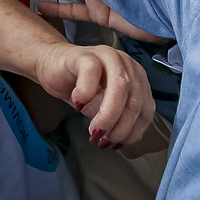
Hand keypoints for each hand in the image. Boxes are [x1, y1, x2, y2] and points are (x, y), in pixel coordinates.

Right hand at [27, 42, 154, 147]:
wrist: (52, 66)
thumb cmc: (80, 87)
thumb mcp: (103, 107)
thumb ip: (118, 120)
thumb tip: (123, 140)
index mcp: (137, 78)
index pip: (146, 109)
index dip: (134, 131)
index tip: (117, 144)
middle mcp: (127, 65)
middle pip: (135, 99)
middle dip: (121, 127)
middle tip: (103, 140)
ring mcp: (108, 56)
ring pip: (120, 85)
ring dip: (109, 114)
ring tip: (94, 130)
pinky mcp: (85, 55)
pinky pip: (92, 72)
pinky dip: (86, 92)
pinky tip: (78, 104)